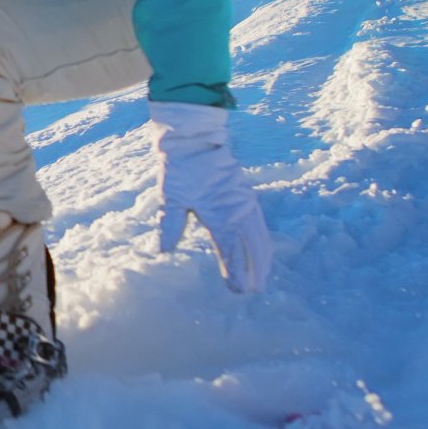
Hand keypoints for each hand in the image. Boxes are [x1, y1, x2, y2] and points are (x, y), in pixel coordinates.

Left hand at [151, 101, 272, 293]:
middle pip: (254, 247)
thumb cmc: (181, 166)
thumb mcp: (171, 195)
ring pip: (261, 236)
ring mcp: (245, 202)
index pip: (232, 250)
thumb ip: (171, 223)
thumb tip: (164, 250)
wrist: (195, 136)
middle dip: (256, 270)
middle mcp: (238, 210)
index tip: (237, 290)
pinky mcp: (246, 195)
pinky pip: (259, 224)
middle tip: (254, 292)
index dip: (236, 271)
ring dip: (263, 258)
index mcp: (221, 213)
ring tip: (262, 279)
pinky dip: (262, 241)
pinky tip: (260, 250)